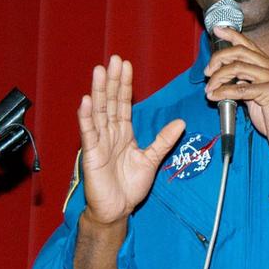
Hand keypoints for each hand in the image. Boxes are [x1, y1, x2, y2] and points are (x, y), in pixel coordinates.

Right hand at [78, 55, 183, 225]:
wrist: (117, 209)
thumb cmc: (130, 186)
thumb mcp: (152, 159)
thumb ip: (164, 140)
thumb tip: (181, 123)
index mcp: (123, 133)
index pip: (123, 103)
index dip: (124, 85)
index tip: (126, 66)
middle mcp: (109, 134)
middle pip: (110, 102)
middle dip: (112, 81)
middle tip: (114, 60)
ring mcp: (99, 142)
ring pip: (98, 112)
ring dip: (98, 91)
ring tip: (99, 72)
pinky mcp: (91, 154)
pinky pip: (89, 132)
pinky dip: (87, 117)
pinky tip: (87, 101)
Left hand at [204, 27, 268, 162]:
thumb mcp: (255, 95)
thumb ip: (244, 82)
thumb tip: (225, 78)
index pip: (248, 44)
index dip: (231, 34)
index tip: (216, 30)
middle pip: (239, 52)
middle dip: (218, 59)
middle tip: (207, 72)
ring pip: (237, 68)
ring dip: (218, 78)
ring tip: (210, 90)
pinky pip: (240, 89)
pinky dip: (223, 92)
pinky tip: (215, 97)